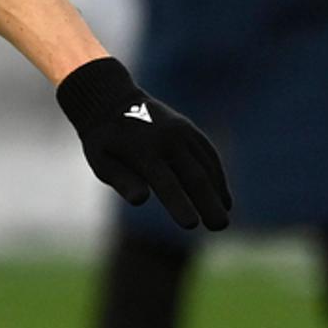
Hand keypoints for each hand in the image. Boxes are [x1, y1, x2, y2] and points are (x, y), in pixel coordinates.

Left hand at [55, 57, 231, 231]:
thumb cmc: (104, 141)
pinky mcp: (190, 129)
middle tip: (221, 226)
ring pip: (206, 164)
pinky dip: (217, 174)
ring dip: (218, 190)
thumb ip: (122, 180)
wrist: (112, 101)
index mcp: (144, 151)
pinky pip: (208, 154)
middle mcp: (168, 140)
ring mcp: (182, 132)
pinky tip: (222, 195)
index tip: (192, 225)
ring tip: (225, 215)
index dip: (180, 205)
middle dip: (209, 202)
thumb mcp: (102, 161)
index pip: (166, 183)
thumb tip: (140, 200)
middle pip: (194, 176)